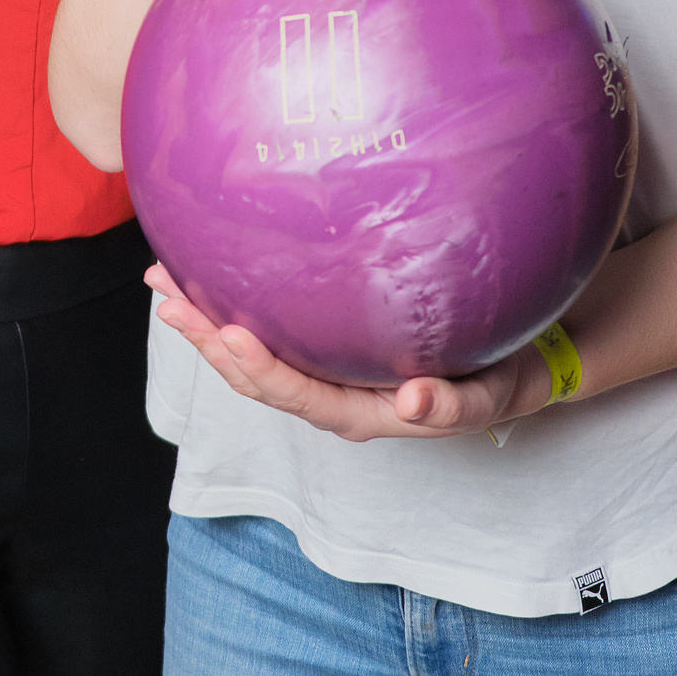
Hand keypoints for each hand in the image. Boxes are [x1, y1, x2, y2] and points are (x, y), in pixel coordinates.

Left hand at [148, 264, 546, 441]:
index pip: (300, 395)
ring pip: (252, 349)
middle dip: (207, 337)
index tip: (228, 335)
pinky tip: (207, 266)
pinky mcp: (324, 340)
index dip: (262, 371)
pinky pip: (270, 323)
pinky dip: (232, 298)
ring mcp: (324, 368)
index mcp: (363, 411)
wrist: (513, 360)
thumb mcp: (489, 395)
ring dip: (205, 318)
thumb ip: (453, 404)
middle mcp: (332, 393)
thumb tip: (412, 402)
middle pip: (256, 373)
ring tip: (163, 279)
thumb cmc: (499, 375)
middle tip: (167, 295)